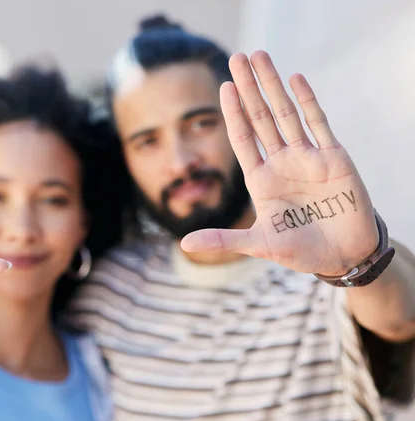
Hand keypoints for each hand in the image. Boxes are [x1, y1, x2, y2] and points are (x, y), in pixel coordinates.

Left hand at [181, 51, 377, 275]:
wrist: (344, 256)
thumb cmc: (301, 252)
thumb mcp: (259, 245)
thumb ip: (223, 240)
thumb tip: (183, 243)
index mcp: (261, 179)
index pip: (242, 138)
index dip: (233, 112)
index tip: (224, 86)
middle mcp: (281, 163)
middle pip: (260, 118)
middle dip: (249, 87)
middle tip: (237, 57)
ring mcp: (307, 157)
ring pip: (286, 113)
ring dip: (274, 85)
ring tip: (261, 57)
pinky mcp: (334, 158)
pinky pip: (318, 123)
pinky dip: (307, 101)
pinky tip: (295, 79)